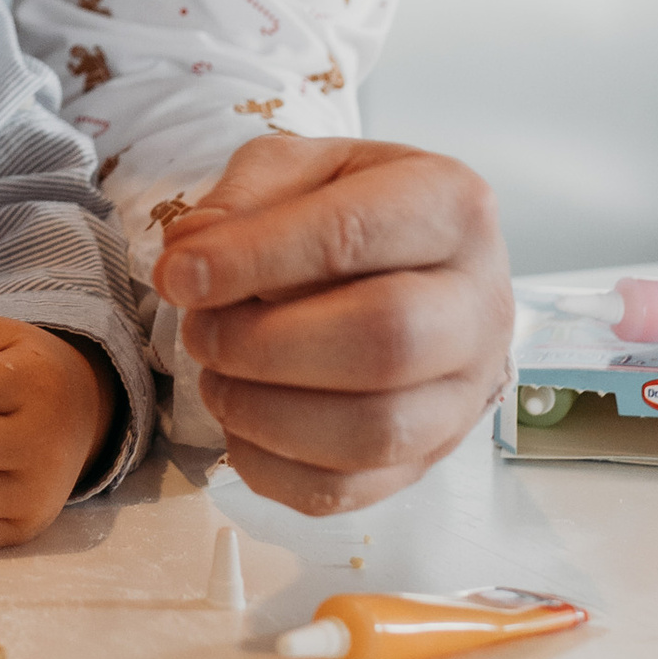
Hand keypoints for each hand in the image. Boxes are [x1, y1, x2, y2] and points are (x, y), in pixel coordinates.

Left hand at [156, 134, 509, 512]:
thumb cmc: (351, 209)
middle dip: (264, 344)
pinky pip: (353, 490)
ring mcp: (466, 392)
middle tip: (200, 331)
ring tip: (217, 376)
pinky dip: (274, 468)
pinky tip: (240, 425)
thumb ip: (243, 197)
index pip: (352, 235)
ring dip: (266, 412)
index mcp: (452, 207)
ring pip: (376, 431)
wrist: (410, 262)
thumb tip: (193, 255)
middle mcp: (479, 304)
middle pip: (385, 341)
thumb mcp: (299, 168)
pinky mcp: (432, 456)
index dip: (253, 259)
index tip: (178, 275)